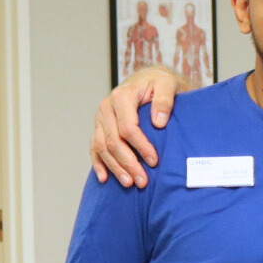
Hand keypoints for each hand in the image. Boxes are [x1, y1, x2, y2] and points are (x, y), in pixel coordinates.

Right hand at [92, 67, 181, 186]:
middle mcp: (106, 108)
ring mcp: (101, 118)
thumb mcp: (168, 84)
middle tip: (142, 181)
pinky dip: (98, 163)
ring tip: (128, 184)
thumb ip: (164, 100)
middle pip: (113, 141)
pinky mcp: (100, 126)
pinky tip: (105, 178)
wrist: (149, 79)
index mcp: (122, 97)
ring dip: (114, 167)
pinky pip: (94, 147)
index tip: (154, 161)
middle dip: (127, 163)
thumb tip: (158, 123)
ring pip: (101, 147)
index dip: (140, 147)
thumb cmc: (161, 83)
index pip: (128, 128)